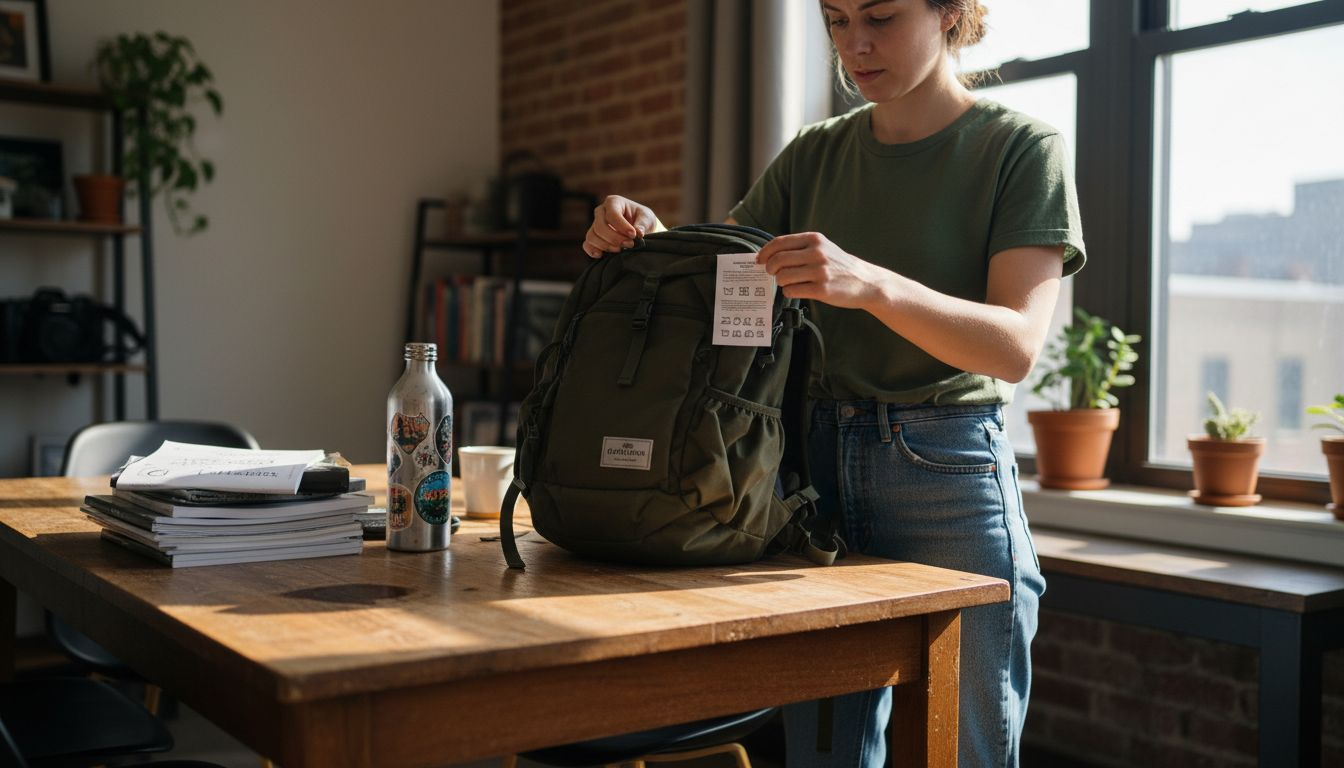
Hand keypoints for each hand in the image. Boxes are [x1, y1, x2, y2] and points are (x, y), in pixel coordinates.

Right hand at [584, 196, 660, 258]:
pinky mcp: (593, 238)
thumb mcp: (647, 218)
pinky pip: (587, 245)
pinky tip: (602, 256)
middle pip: (600, 226)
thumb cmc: (643, 220)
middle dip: (615, 238)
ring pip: (592, 236)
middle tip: (630, 245)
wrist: (640, 230)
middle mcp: (601, 212)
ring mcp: (595, 225)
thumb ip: (643, 224)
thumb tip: (638, 232)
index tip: (633, 235)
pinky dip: (592, 251)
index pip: (612, 214)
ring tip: (621, 250)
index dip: (621, 226)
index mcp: (613, 202)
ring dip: (606, 246)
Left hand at [755, 232, 885, 308]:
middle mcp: (817, 253)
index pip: (780, 243)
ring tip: (787, 282)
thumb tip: (770, 255)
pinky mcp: (822, 289)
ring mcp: (820, 272)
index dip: (765, 252)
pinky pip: (792, 291)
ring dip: (780, 282)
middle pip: (778, 260)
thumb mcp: (823, 248)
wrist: (865, 281)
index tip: (759, 259)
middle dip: (769, 268)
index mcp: (814, 239)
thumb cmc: (839, 266)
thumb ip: (800, 248)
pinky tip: (797, 290)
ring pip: (782, 277)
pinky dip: (789, 292)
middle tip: (771, 273)